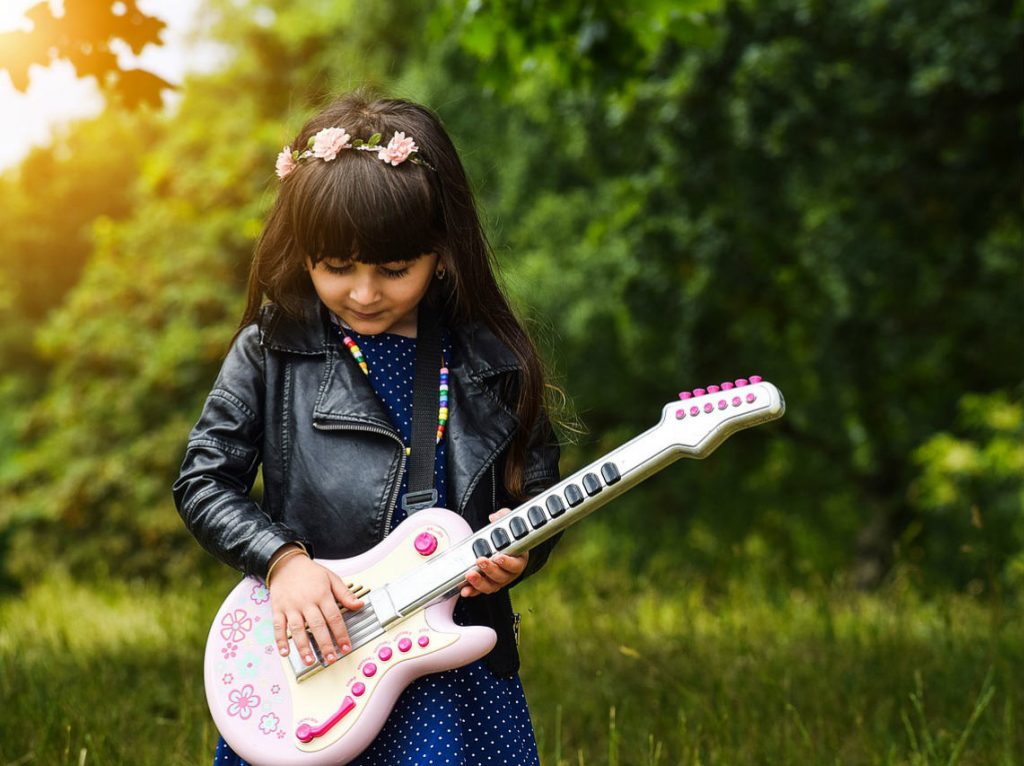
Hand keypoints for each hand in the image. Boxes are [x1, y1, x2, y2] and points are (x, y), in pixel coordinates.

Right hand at [268, 546, 363, 666]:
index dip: (341, 633)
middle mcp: (306, 602)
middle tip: (331, 659)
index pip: (334, 617)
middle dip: (325, 644)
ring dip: (303, 647)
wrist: (286, 563)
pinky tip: (285, 652)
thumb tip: (360, 605)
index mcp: (322, 594)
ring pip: (297, 629)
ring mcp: (291, 606)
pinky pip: (278, 626)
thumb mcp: (331, 578)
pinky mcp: (277, 609)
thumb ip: (345, 594)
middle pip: (317, 626)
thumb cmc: (310, 573)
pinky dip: (281, 640)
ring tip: (310, 661)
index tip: (346, 647)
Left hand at [461, 508, 528, 597]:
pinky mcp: (488, 584)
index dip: (507, 562)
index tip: (498, 557)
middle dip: (489, 570)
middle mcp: (510, 573)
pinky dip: (472, 591)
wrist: (505, 549)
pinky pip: (480, 590)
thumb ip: (504, 517)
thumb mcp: (509, 523)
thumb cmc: (508, 538)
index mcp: (518, 559)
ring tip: (469, 575)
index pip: (515, 564)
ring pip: (491, 586)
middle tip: (480, 560)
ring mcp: (499, 581)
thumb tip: (494, 517)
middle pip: (501, 577)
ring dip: (479, 582)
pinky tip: (465, 590)